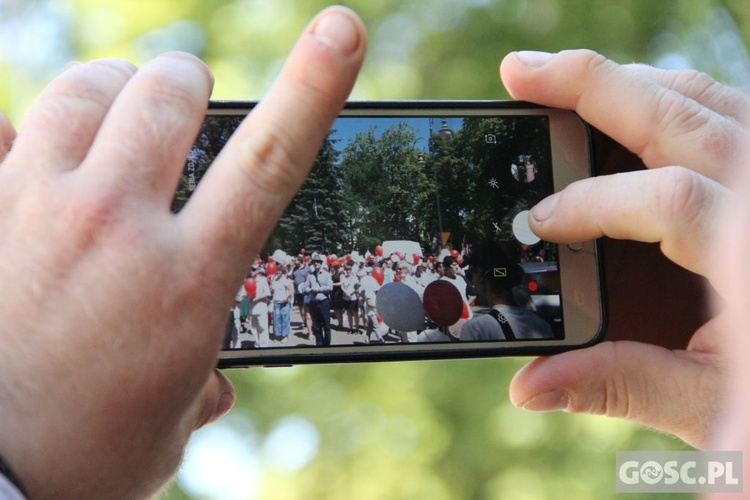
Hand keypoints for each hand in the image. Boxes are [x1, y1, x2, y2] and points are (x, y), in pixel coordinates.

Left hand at [0, 6, 364, 498]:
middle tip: (187, 91)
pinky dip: (20, 129)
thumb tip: (214, 381)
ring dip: (111, 87)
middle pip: (165, 95)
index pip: (270, 159)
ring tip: (115, 105)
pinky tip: (27, 144)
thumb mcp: (170, 421)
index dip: (315, 86)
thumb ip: (203, 382)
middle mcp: (113, 229)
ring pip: (81, 93)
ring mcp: (33, 211)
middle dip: (185, 79)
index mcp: (187, 280)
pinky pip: (0, 129)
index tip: (342, 29)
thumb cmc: (83, 457)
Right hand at [499, 49, 747, 447]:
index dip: (590, 203)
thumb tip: (528, 385)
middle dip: (590, 86)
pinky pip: (735, 113)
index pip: (668, 199)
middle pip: (682, 114)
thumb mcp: (717, 415)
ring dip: (632, 83)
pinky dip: (678, 99)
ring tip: (565, 82)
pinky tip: (638, 108)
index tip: (538, 225)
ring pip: (712, 99)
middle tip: (519, 74)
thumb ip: (622, 386)